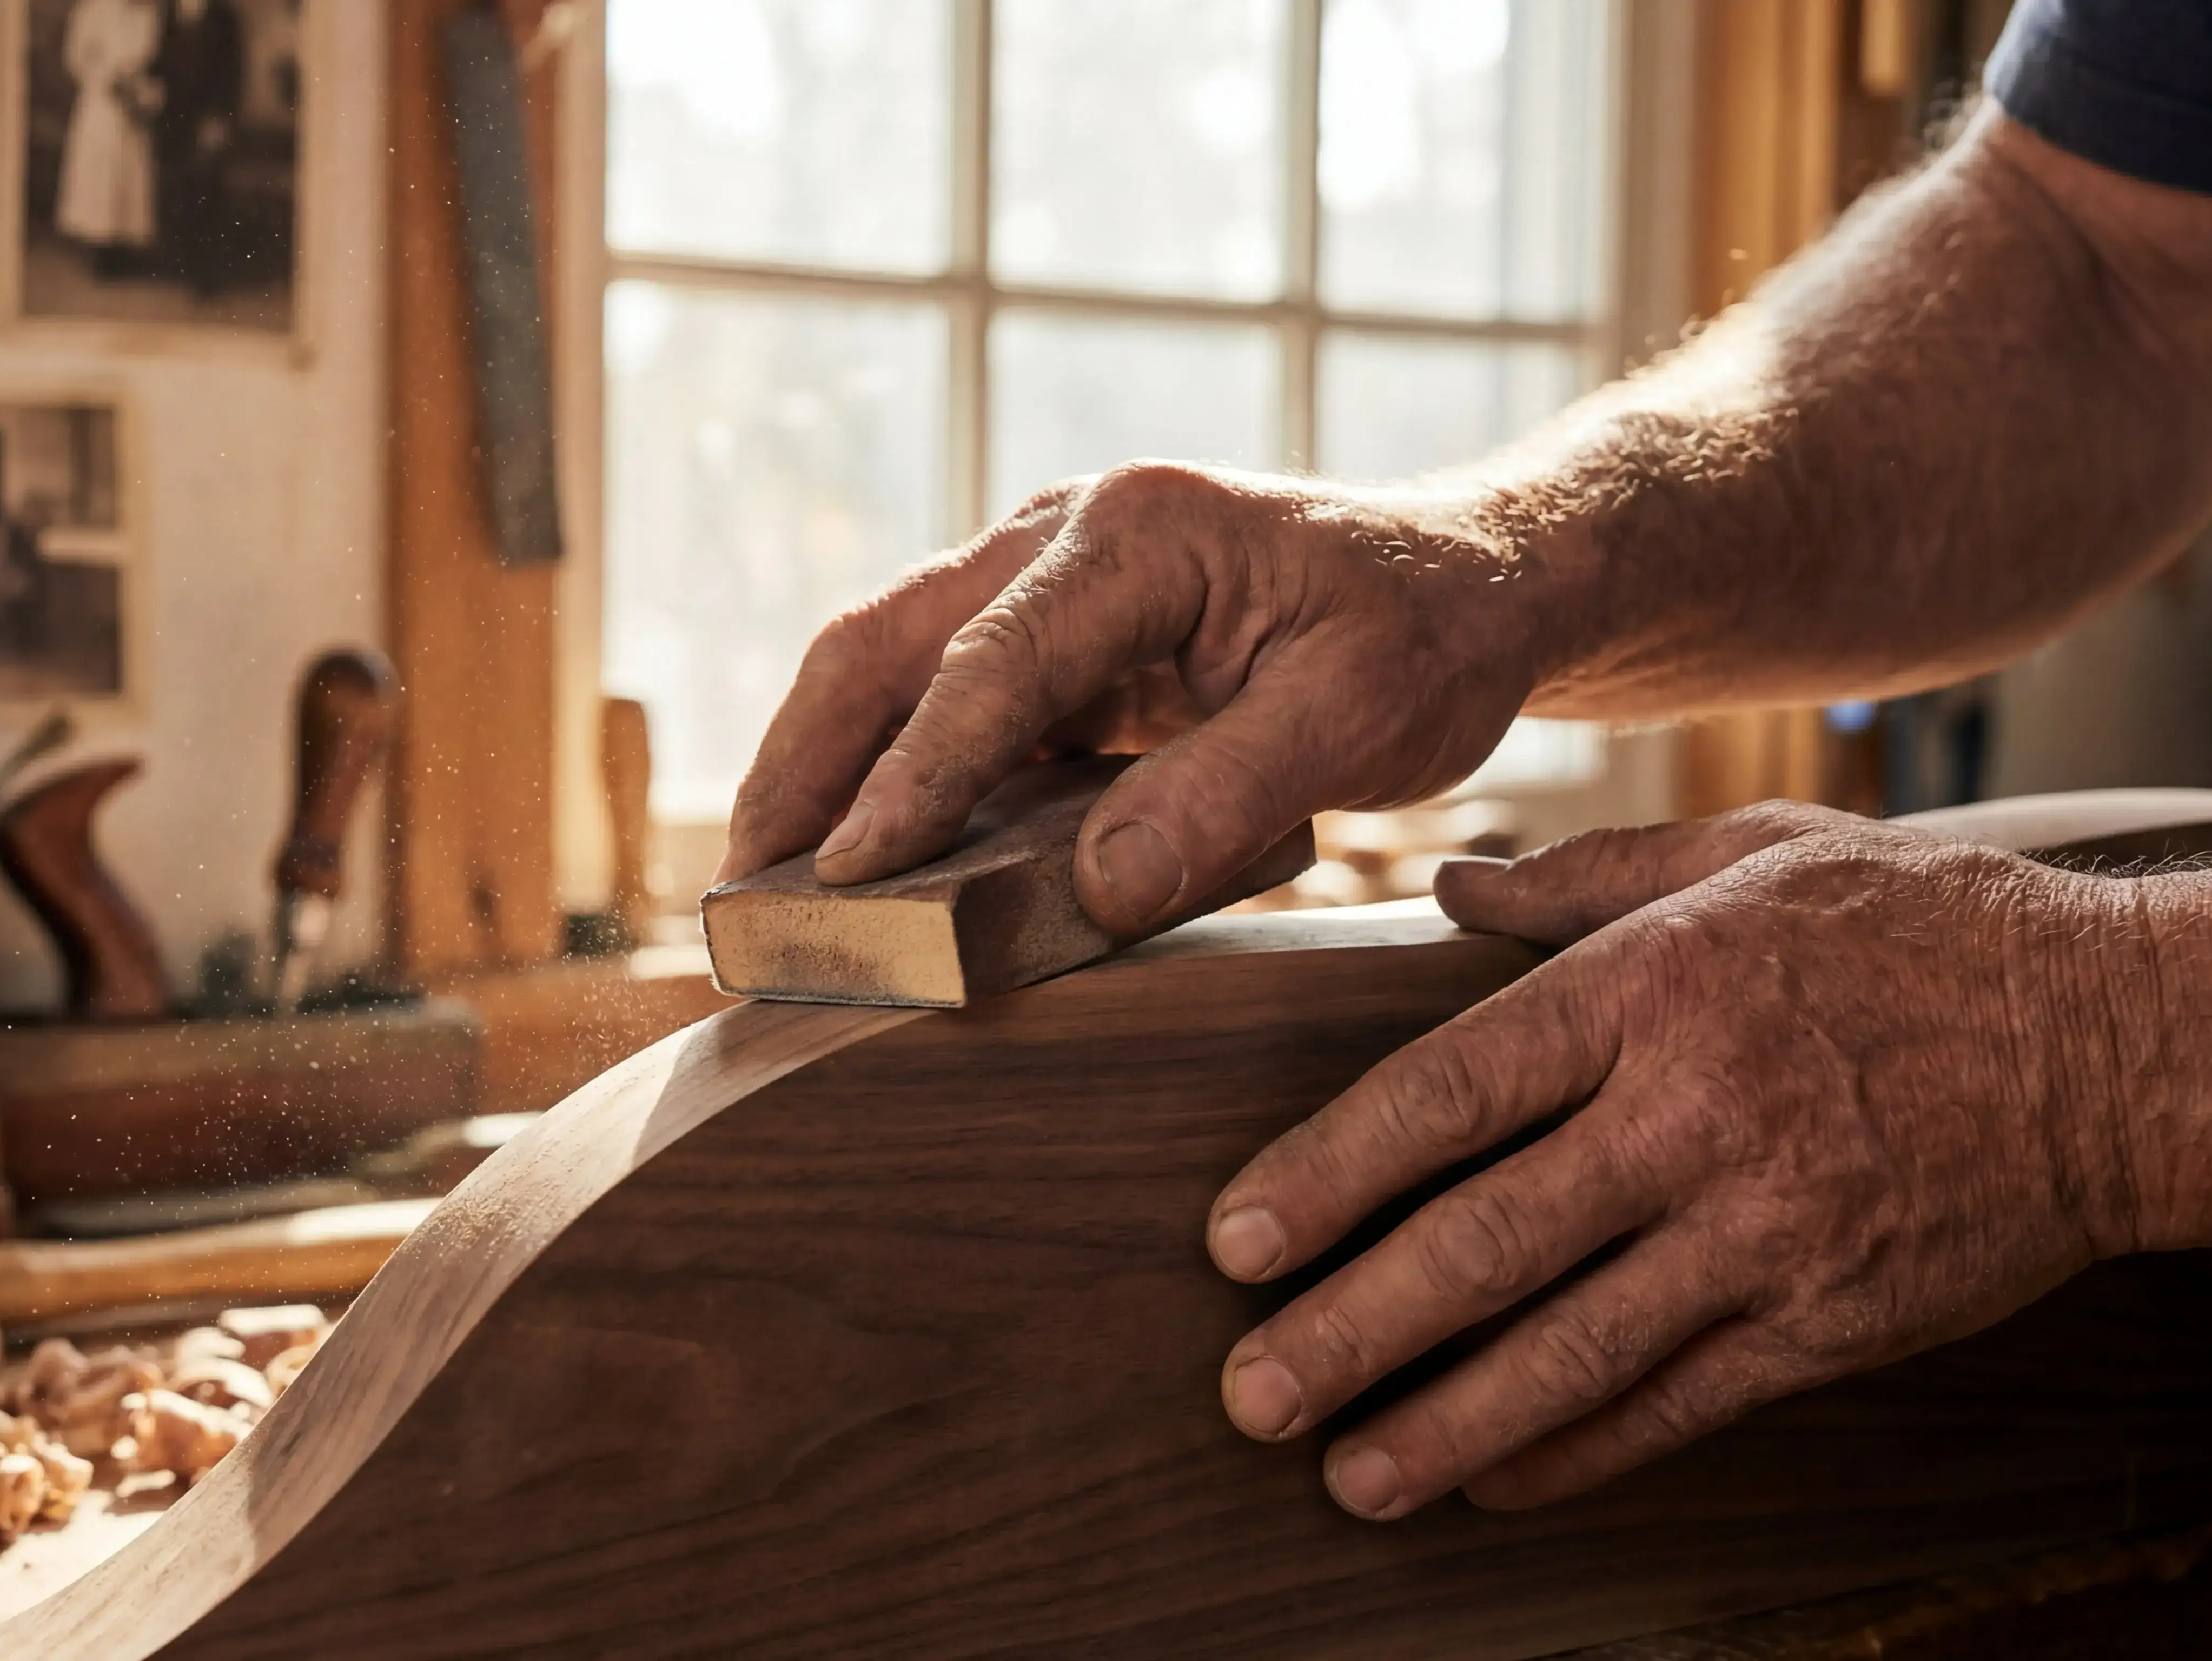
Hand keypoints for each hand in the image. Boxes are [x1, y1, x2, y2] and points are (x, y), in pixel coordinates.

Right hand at [716, 464, 1575, 928]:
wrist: (1471, 580)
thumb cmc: (1425, 637)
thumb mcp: (1359, 719)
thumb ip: (1224, 798)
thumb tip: (1097, 894)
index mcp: (1138, 531)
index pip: (990, 661)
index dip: (914, 772)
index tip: (848, 870)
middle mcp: (1065, 533)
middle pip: (885, 638)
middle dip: (803, 759)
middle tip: (740, 885)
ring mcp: (1046, 578)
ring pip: (889, 663)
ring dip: (821, 766)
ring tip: (761, 885)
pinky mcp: (1052, 636)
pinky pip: (943, 702)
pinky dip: (889, 776)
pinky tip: (858, 863)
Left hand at [1206, 803, 2158, 1516]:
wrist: (2127, 1042)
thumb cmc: (1921, 929)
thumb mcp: (1753, 852)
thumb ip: (1585, 876)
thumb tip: (1446, 884)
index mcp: (1657, 987)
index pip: (1450, 1090)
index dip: (1330, 1170)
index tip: (1235, 1240)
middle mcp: (1698, 1114)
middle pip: (1487, 1241)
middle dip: (1353, 1330)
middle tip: (1250, 1393)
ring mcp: (1767, 1230)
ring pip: (1572, 1350)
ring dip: (1443, 1426)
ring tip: (1343, 1478)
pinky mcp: (1830, 1319)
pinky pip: (1676, 1404)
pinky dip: (1573, 1454)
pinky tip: (1489, 1486)